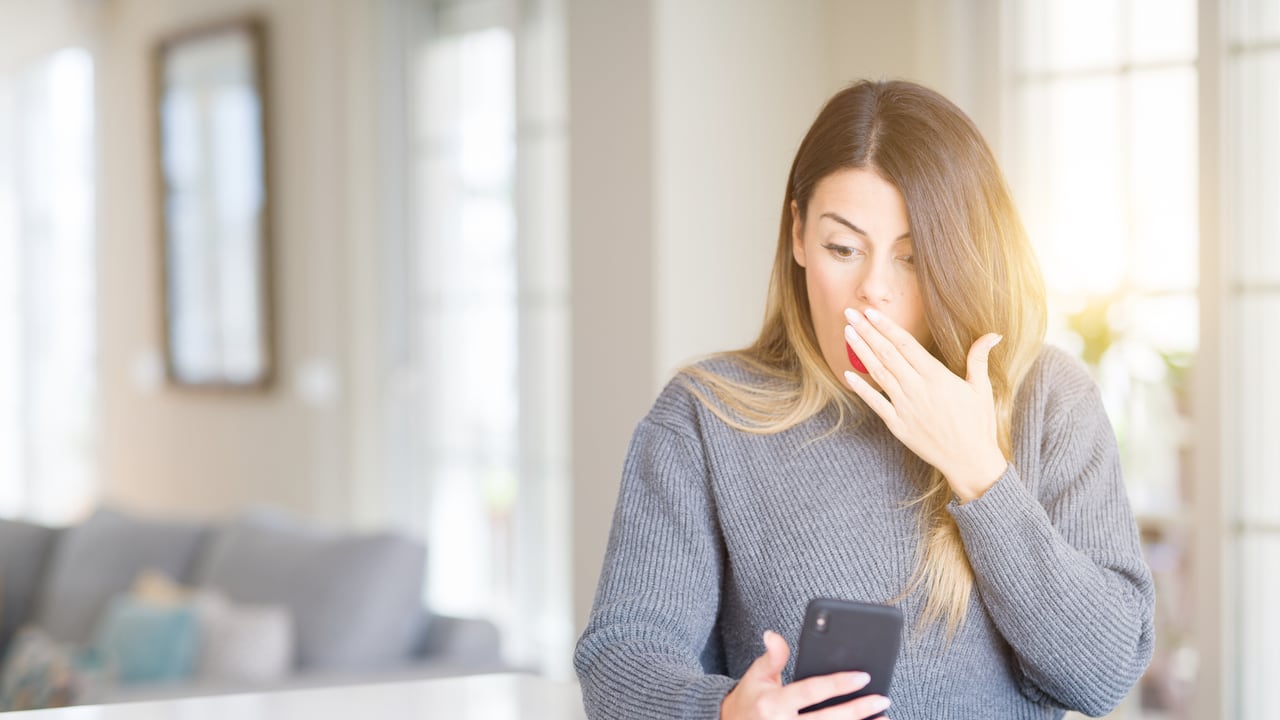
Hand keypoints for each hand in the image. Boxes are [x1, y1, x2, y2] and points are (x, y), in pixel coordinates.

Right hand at [720, 631, 891, 718]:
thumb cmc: (751, 699)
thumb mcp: (756, 675)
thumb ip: (772, 656)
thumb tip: (773, 634)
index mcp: (772, 704)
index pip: (811, 692)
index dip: (838, 684)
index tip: (863, 676)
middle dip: (858, 709)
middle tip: (882, 699)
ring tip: (884, 719)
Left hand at [842, 307, 1007, 502]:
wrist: (970, 461)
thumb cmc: (978, 424)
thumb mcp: (982, 388)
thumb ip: (979, 358)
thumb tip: (994, 334)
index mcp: (937, 377)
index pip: (906, 344)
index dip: (887, 326)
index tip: (870, 312)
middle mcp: (918, 389)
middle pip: (887, 354)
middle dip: (867, 332)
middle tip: (849, 313)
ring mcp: (905, 407)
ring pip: (878, 373)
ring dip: (861, 352)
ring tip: (847, 333)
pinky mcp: (897, 425)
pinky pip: (875, 403)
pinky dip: (860, 388)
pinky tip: (847, 374)